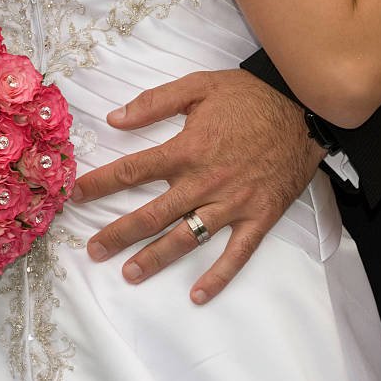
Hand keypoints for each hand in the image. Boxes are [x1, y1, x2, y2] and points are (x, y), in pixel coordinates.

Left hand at [71, 70, 326, 303]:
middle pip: (152, 214)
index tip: (77, 197)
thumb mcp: (200, 85)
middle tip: (94, 250)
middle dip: (119, 234)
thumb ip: (155, 102)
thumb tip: (115, 119)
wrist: (304, 109)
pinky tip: (198, 295)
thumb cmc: (250, 97)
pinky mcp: (258, 217)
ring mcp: (232, 204)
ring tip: (129, 274)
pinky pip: (237, 253)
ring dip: (156, 258)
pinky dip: (219, 276)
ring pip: (187, 238)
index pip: (132, 172)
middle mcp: (204, 182)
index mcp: (187, 150)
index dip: (100, 185)